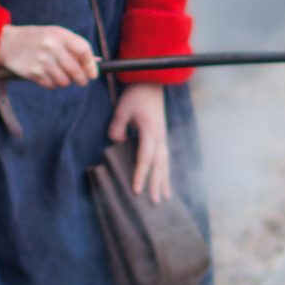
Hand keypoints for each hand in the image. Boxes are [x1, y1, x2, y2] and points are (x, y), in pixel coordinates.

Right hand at [0, 24, 99, 86]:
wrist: (6, 43)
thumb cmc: (36, 39)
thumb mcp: (55, 35)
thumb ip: (74, 47)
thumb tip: (97, 62)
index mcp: (59, 34)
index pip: (84, 50)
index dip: (91, 64)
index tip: (93, 73)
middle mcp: (52, 46)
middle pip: (76, 70)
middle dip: (82, 79)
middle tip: (82, 81)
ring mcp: (42, 60)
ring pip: (65, 81)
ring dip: (65, 81)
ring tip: (58, 74)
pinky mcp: (34, 72)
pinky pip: (52, 85)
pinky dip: (52, 84)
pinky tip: (46, 75)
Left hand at [110, 82, 171, 202]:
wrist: (153, 82)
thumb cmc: (137, 95)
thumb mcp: (122, 109)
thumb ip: (118, 127)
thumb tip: (117, 142)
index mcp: (150, 132)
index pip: (145, 158)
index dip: (140, 175)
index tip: (136, 190)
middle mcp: (160, 137)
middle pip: (159, 166)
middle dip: (156, 185)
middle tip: (155, 203)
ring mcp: (163, 138)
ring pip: (165, 164)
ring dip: (164, 182)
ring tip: (165, 199)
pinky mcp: (162, 137)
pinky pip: (165, 159)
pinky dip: (165, 173)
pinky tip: (166, 183)